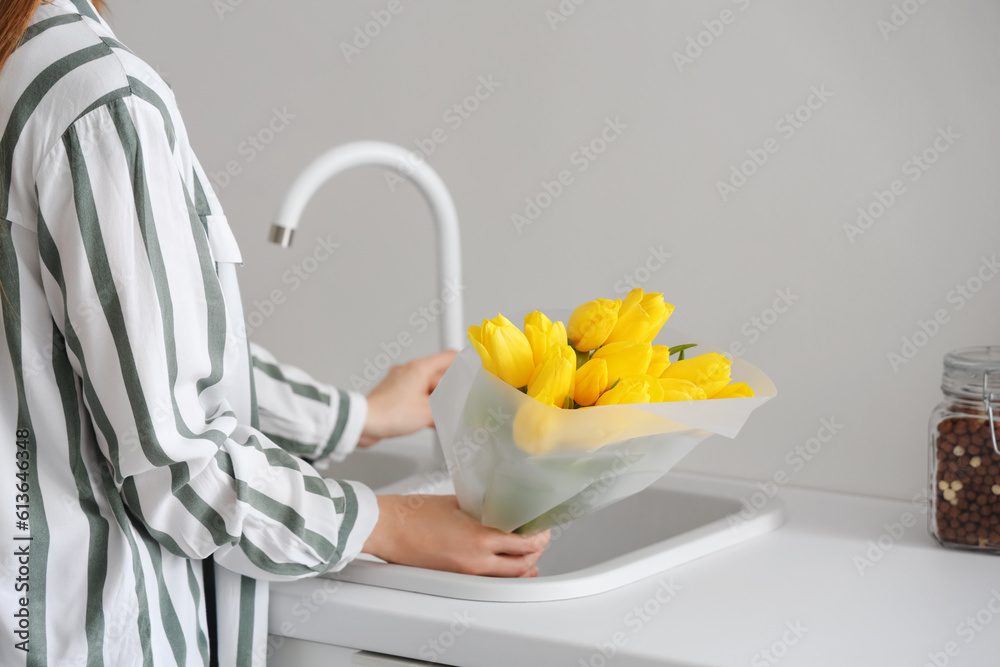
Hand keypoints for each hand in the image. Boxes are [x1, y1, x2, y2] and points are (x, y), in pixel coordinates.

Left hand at [358, 350, 457, 447]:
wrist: (363, 423)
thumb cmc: (388, 413)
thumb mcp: (429, 412)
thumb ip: (450, 406)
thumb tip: (461, 403)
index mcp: (419, 368)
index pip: (450, 357)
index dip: (465, 363)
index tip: (476, 371)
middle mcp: (410, 371)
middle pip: (440, 375)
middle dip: (452, 391)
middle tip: (461, 404)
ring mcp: (401, 382)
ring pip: (429, 387)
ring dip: (439, 400)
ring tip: (445, 416)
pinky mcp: (395, 393)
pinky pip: (417, 395)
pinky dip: (427, 405)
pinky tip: (431, 420)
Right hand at [363, 495, 550, 576]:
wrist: (388, 528)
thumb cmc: (413, 513)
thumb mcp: (458, 503)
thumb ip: (483, 509)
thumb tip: (501, 509)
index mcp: (479, 537)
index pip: (525, 544)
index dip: (540, 538)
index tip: (542, 529)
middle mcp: (476, 560)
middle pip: (523, 565)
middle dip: (536, 553)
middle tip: (539, 539)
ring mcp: (465, 573)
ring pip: (507, 577)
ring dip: (522, 567)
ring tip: (526, 554)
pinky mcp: (455, 578)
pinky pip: (488, 580)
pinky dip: (501, 574)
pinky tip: (503, 565)